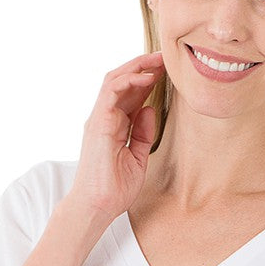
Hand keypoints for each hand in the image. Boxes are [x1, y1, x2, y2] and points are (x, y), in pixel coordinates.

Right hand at [69, 50, 166, 223]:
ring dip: (136, 67)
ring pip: (115, 80)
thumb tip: (150, 110)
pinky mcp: (97, 123)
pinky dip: (129, 81)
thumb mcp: (138, 158)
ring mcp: (99, 119)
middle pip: (122, 82)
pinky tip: (147, 78)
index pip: (129, 94)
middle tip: (165, 57)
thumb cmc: (114, 189)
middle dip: (143, 66)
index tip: (167, 71)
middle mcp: (104, 118)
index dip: (147, 79)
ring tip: (158, 60)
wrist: (97, 207)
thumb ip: (142, 134)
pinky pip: (111, 92)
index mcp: (113, 125)